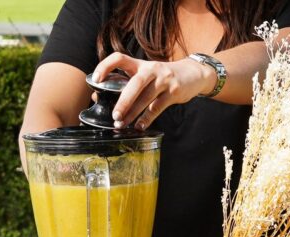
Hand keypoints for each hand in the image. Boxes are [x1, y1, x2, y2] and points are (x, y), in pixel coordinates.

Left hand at [92, 53, 215, 129]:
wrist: (193, 73)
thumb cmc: (161, 77)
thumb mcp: (145, 75)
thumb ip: (125, 84)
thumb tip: (96, 97)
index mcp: (140, 64)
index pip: (119, 58)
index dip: (105, 66)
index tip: (96, 79)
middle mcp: (151, 69)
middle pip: (135, 83)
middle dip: (123, 101)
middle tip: (114, 115)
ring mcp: (164, 80)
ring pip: (146, 98)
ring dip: (133, 113)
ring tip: (122, 123)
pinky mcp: (174, 91)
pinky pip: (158, 107)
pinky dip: (147, 118)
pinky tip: (139, 125)